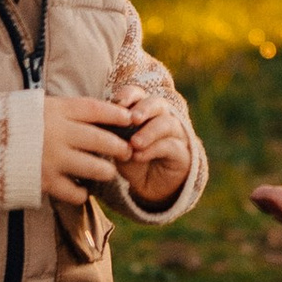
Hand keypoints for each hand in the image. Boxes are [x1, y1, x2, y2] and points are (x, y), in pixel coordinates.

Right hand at [42, 89, 132, 207]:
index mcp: (56, 110)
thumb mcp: (33, 106)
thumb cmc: (6, 124)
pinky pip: (76, 193)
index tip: (129, 118)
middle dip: (120, 147)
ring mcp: (54, 159)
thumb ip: (61, 111)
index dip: (116, 114)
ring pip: (97, 168)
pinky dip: (82, 193)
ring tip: (108, 172)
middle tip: (127, 151)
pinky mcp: (46, 182)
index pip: (96, 109)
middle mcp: (59, 134)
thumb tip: (90, 112)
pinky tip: (82, 190)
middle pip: (103, 140)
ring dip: (106, 171)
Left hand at [110, 59, 195, 205]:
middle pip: (157, 103)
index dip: (128, 95)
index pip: (138, 94)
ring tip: (135, 143)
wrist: (152, 187)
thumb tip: (99, 125)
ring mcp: (175, 133)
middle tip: (132, 119)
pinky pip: (169, 145)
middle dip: (144, 109)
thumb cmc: (134, 160)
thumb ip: (113, 135)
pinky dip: (153, 149)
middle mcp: (162, 117)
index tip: (116, 102)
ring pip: (166, 123)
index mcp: (144, 110)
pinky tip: (138, 156)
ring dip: (149, 131)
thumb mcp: (119, 147)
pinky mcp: (182, 152)